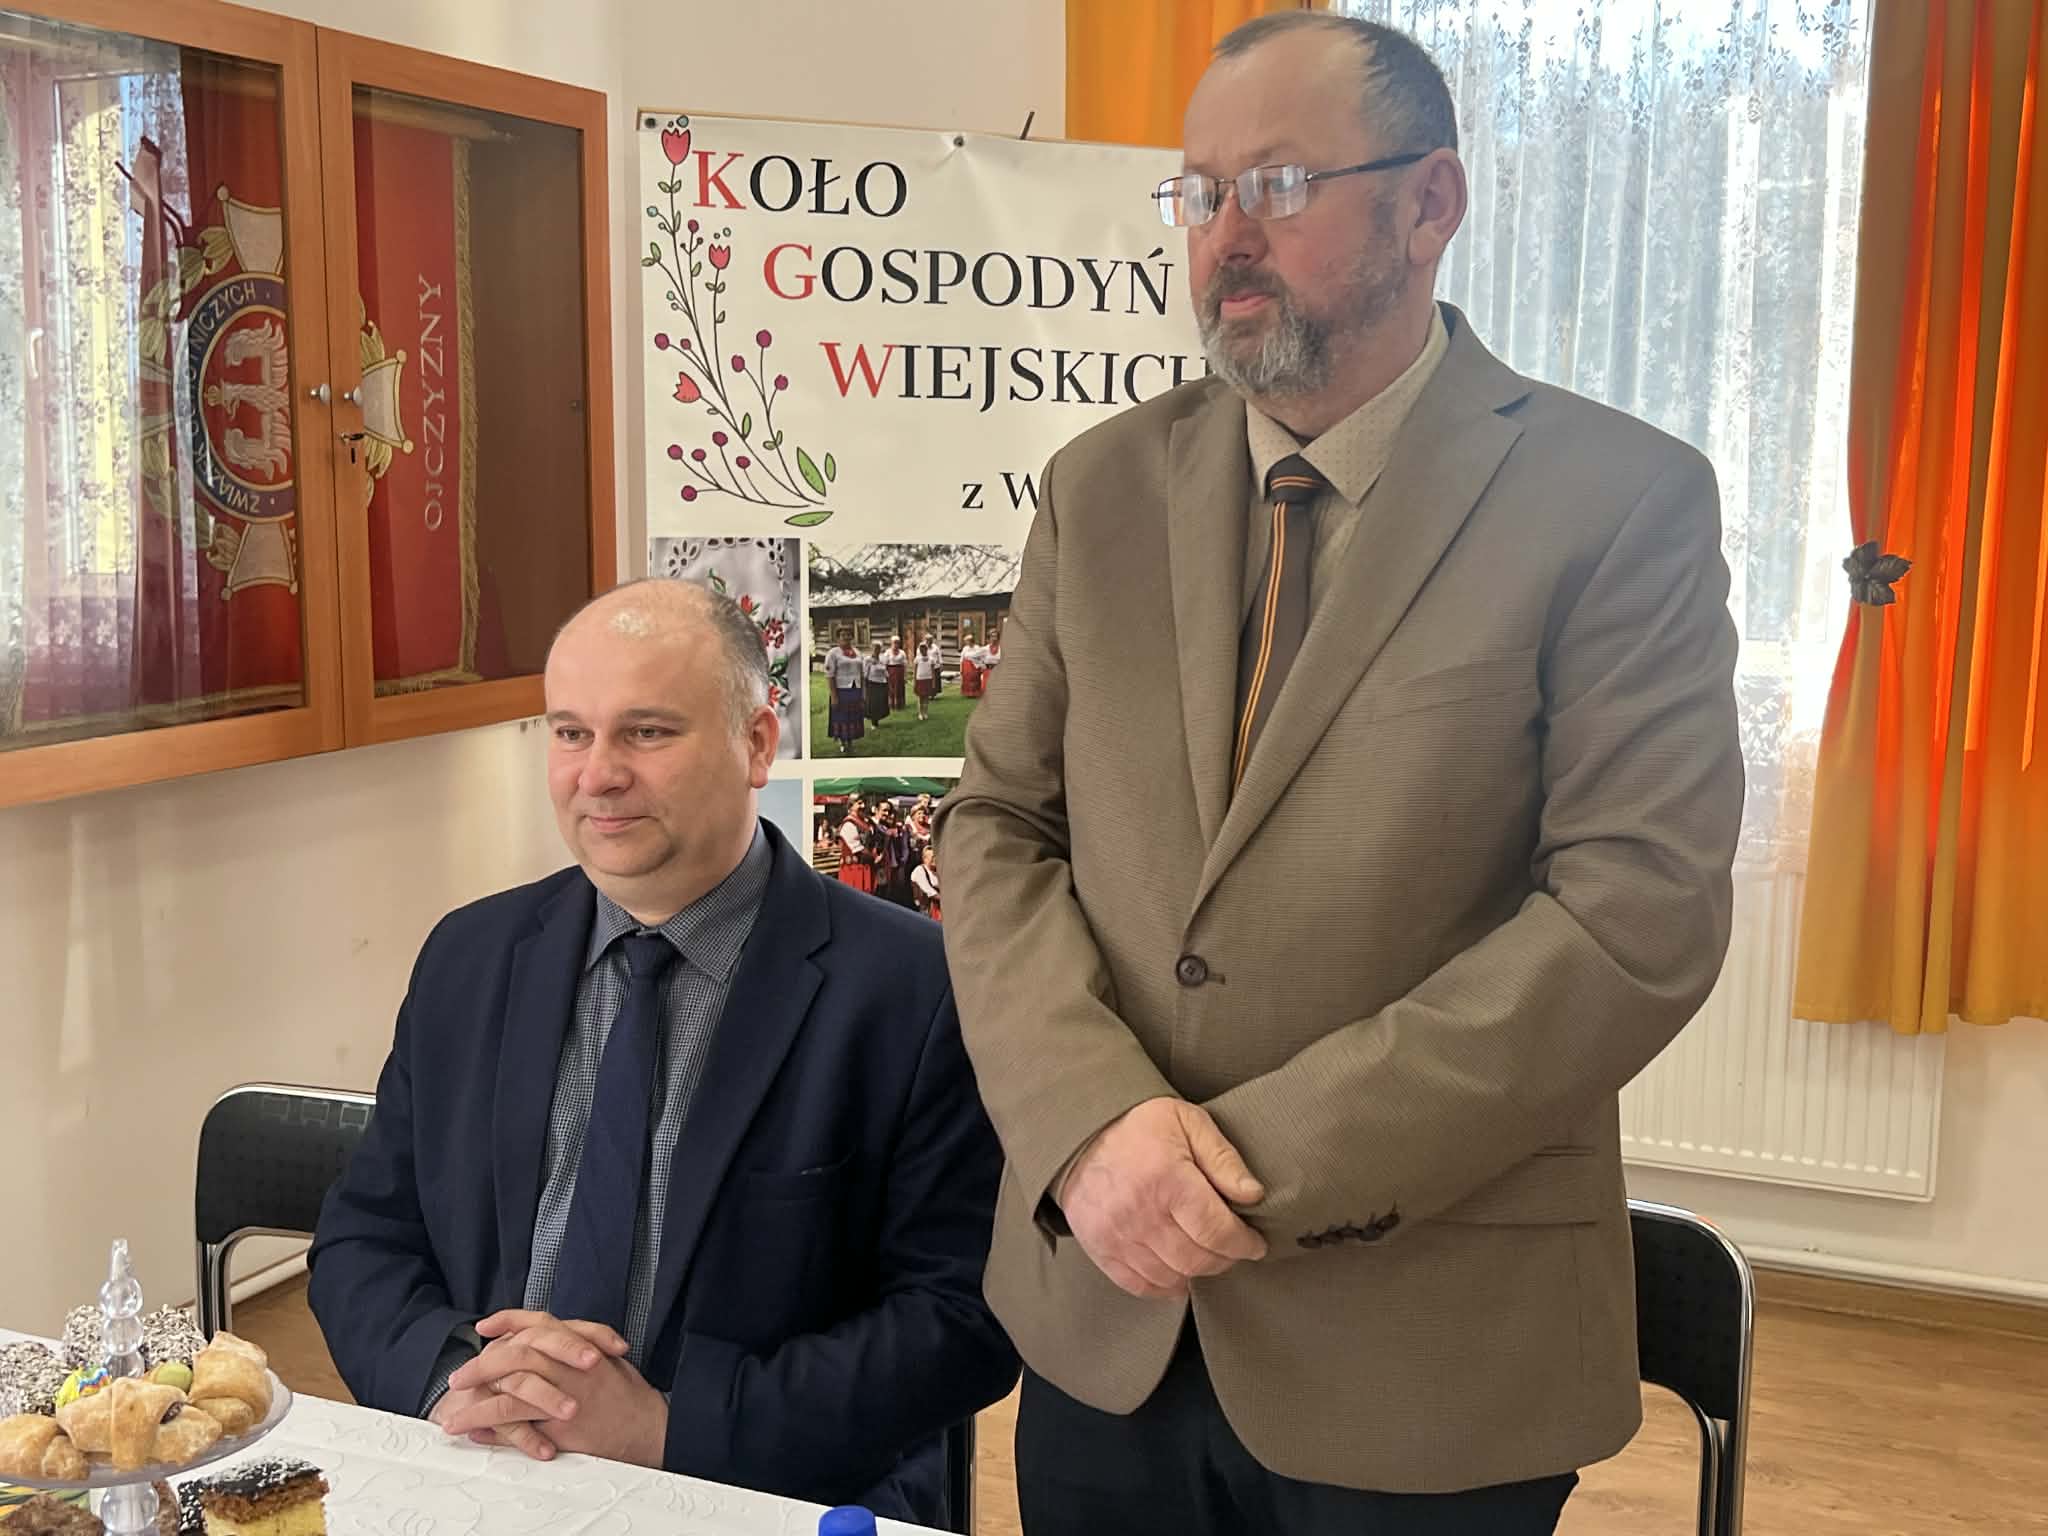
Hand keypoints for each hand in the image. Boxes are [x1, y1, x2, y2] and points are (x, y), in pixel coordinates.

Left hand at [439, 1311, 664, 1466]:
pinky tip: (473, 1429)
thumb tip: (544, 1347)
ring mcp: (566, 1392)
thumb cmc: (630, 1396)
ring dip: (477, 1400)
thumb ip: (577, 1349)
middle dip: (482, 1364)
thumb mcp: (608, 1360)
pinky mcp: (561, 1423)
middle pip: (517, 1353)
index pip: (540, 1322)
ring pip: (511, 1388)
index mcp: (581, 1345)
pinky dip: (491, 1425)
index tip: (485, 1327)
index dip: (509, 1320)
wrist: (651, 1427)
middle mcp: (571, 1364)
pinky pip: (517, 1421)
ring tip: (454, 1413)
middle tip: (459, 1376)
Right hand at [1055, 1097, 1266, 1299]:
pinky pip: (1139, 1285)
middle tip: (1232, 1247)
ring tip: (1205, 1254)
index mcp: (1167, 1179)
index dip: (1244, 1243)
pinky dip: (1164, 1287)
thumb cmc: (1138, 1126)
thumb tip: (1253, 1194)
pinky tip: (1177, 1273)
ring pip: (1172, 1277)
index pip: (1217, 1231)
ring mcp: (1117, 1235)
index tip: (1255, 1243)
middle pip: (1197, 1260)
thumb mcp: (1189, 1123)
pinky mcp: (1101, 1249)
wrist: (1081, 1132)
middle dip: (1225, 1259)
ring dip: (1197, 1272)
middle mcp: (1141, 1213)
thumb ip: (1223, 1159)